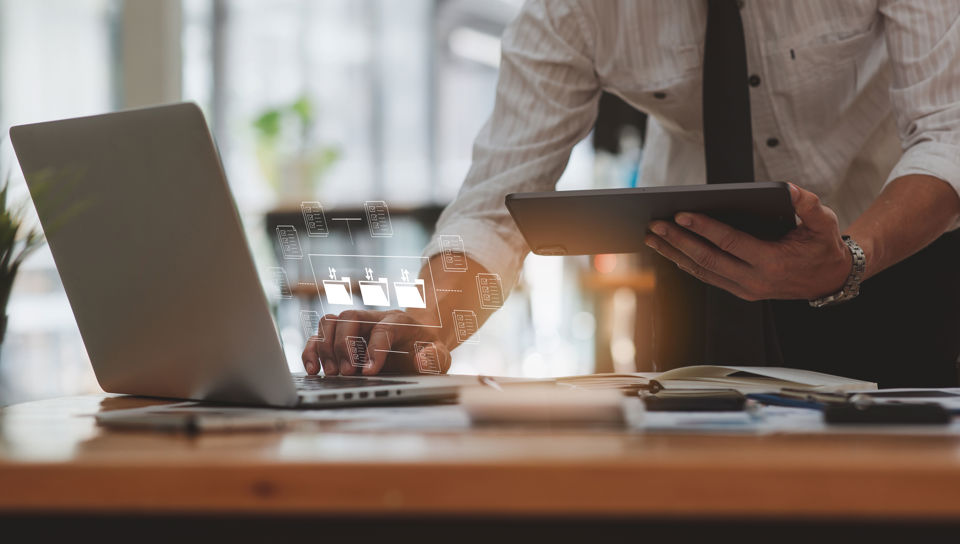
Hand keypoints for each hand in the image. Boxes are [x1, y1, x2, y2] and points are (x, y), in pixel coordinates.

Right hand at [301, 309, 451, 375]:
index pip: (383, 328)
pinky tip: (313, 369)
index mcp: (399, 321)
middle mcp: (373, 318)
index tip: (369, 372)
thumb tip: (420, 360)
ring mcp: (355, 327)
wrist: (418, 337)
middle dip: (345, 346)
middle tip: (347, 373)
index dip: (374, 349)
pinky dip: (311, 350)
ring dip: (325, 347)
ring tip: (331, 373)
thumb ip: (434, 358)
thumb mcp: (439, 355)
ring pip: (330, 322)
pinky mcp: (341, 337)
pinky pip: (318, 335)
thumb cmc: (427, 347)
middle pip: (350, 317)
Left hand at [644, 183, 851, 300]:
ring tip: (653, 237)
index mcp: (772, 262)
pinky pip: (708, 277)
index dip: (704, 228)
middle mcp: (754, 280)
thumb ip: (808, 204)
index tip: (681, 214)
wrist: (829, 280)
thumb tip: (787, 188)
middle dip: (678, 241)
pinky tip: (670, 249)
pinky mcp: (740, 291)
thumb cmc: (823, 247)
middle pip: (707, 260)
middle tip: (655, 225)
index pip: (729, 243)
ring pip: (702, 272)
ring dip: (675, 254)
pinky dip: (686, 263)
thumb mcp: (824, 223)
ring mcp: (745, 289)